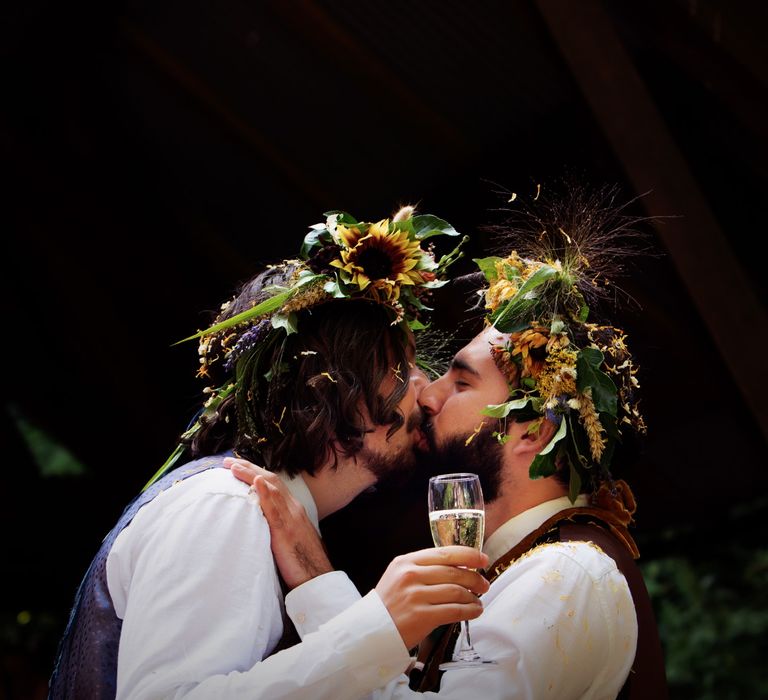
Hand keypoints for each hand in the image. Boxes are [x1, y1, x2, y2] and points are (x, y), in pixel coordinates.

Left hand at [224, 457, 332, 587]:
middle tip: (228, 461)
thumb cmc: (302, 562)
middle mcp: (293, 508)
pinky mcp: (286, 531)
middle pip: (271, 481)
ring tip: (235, 466)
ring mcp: (291, 518)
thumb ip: (275, 525)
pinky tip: (256, 483)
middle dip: (249, 468)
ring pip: (271, 489)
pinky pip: (275, 509)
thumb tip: (257, 519)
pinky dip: (265, 494)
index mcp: (293, 510)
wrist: (318, 578)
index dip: (255, 472)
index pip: (273, 484)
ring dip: (252, 475)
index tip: (237, 466)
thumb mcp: (287, 538)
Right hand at [375, 547, 488, 649]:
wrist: (371, 629)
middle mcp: (410, 575)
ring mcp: (415, 596)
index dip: (468, 555)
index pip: (444, 553)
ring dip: (473, 596)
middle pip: (453, 572)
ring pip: (456, 591)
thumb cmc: (389, 603)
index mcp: (406, 562)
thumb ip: (423, 568)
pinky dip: (470, 610)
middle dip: (474, 578)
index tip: (482, 558)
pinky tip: (475, 611)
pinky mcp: (421, 616)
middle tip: (483, 584)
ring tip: (478, 600)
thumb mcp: (399, 576)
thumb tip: (458, 565)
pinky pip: (454, 611)